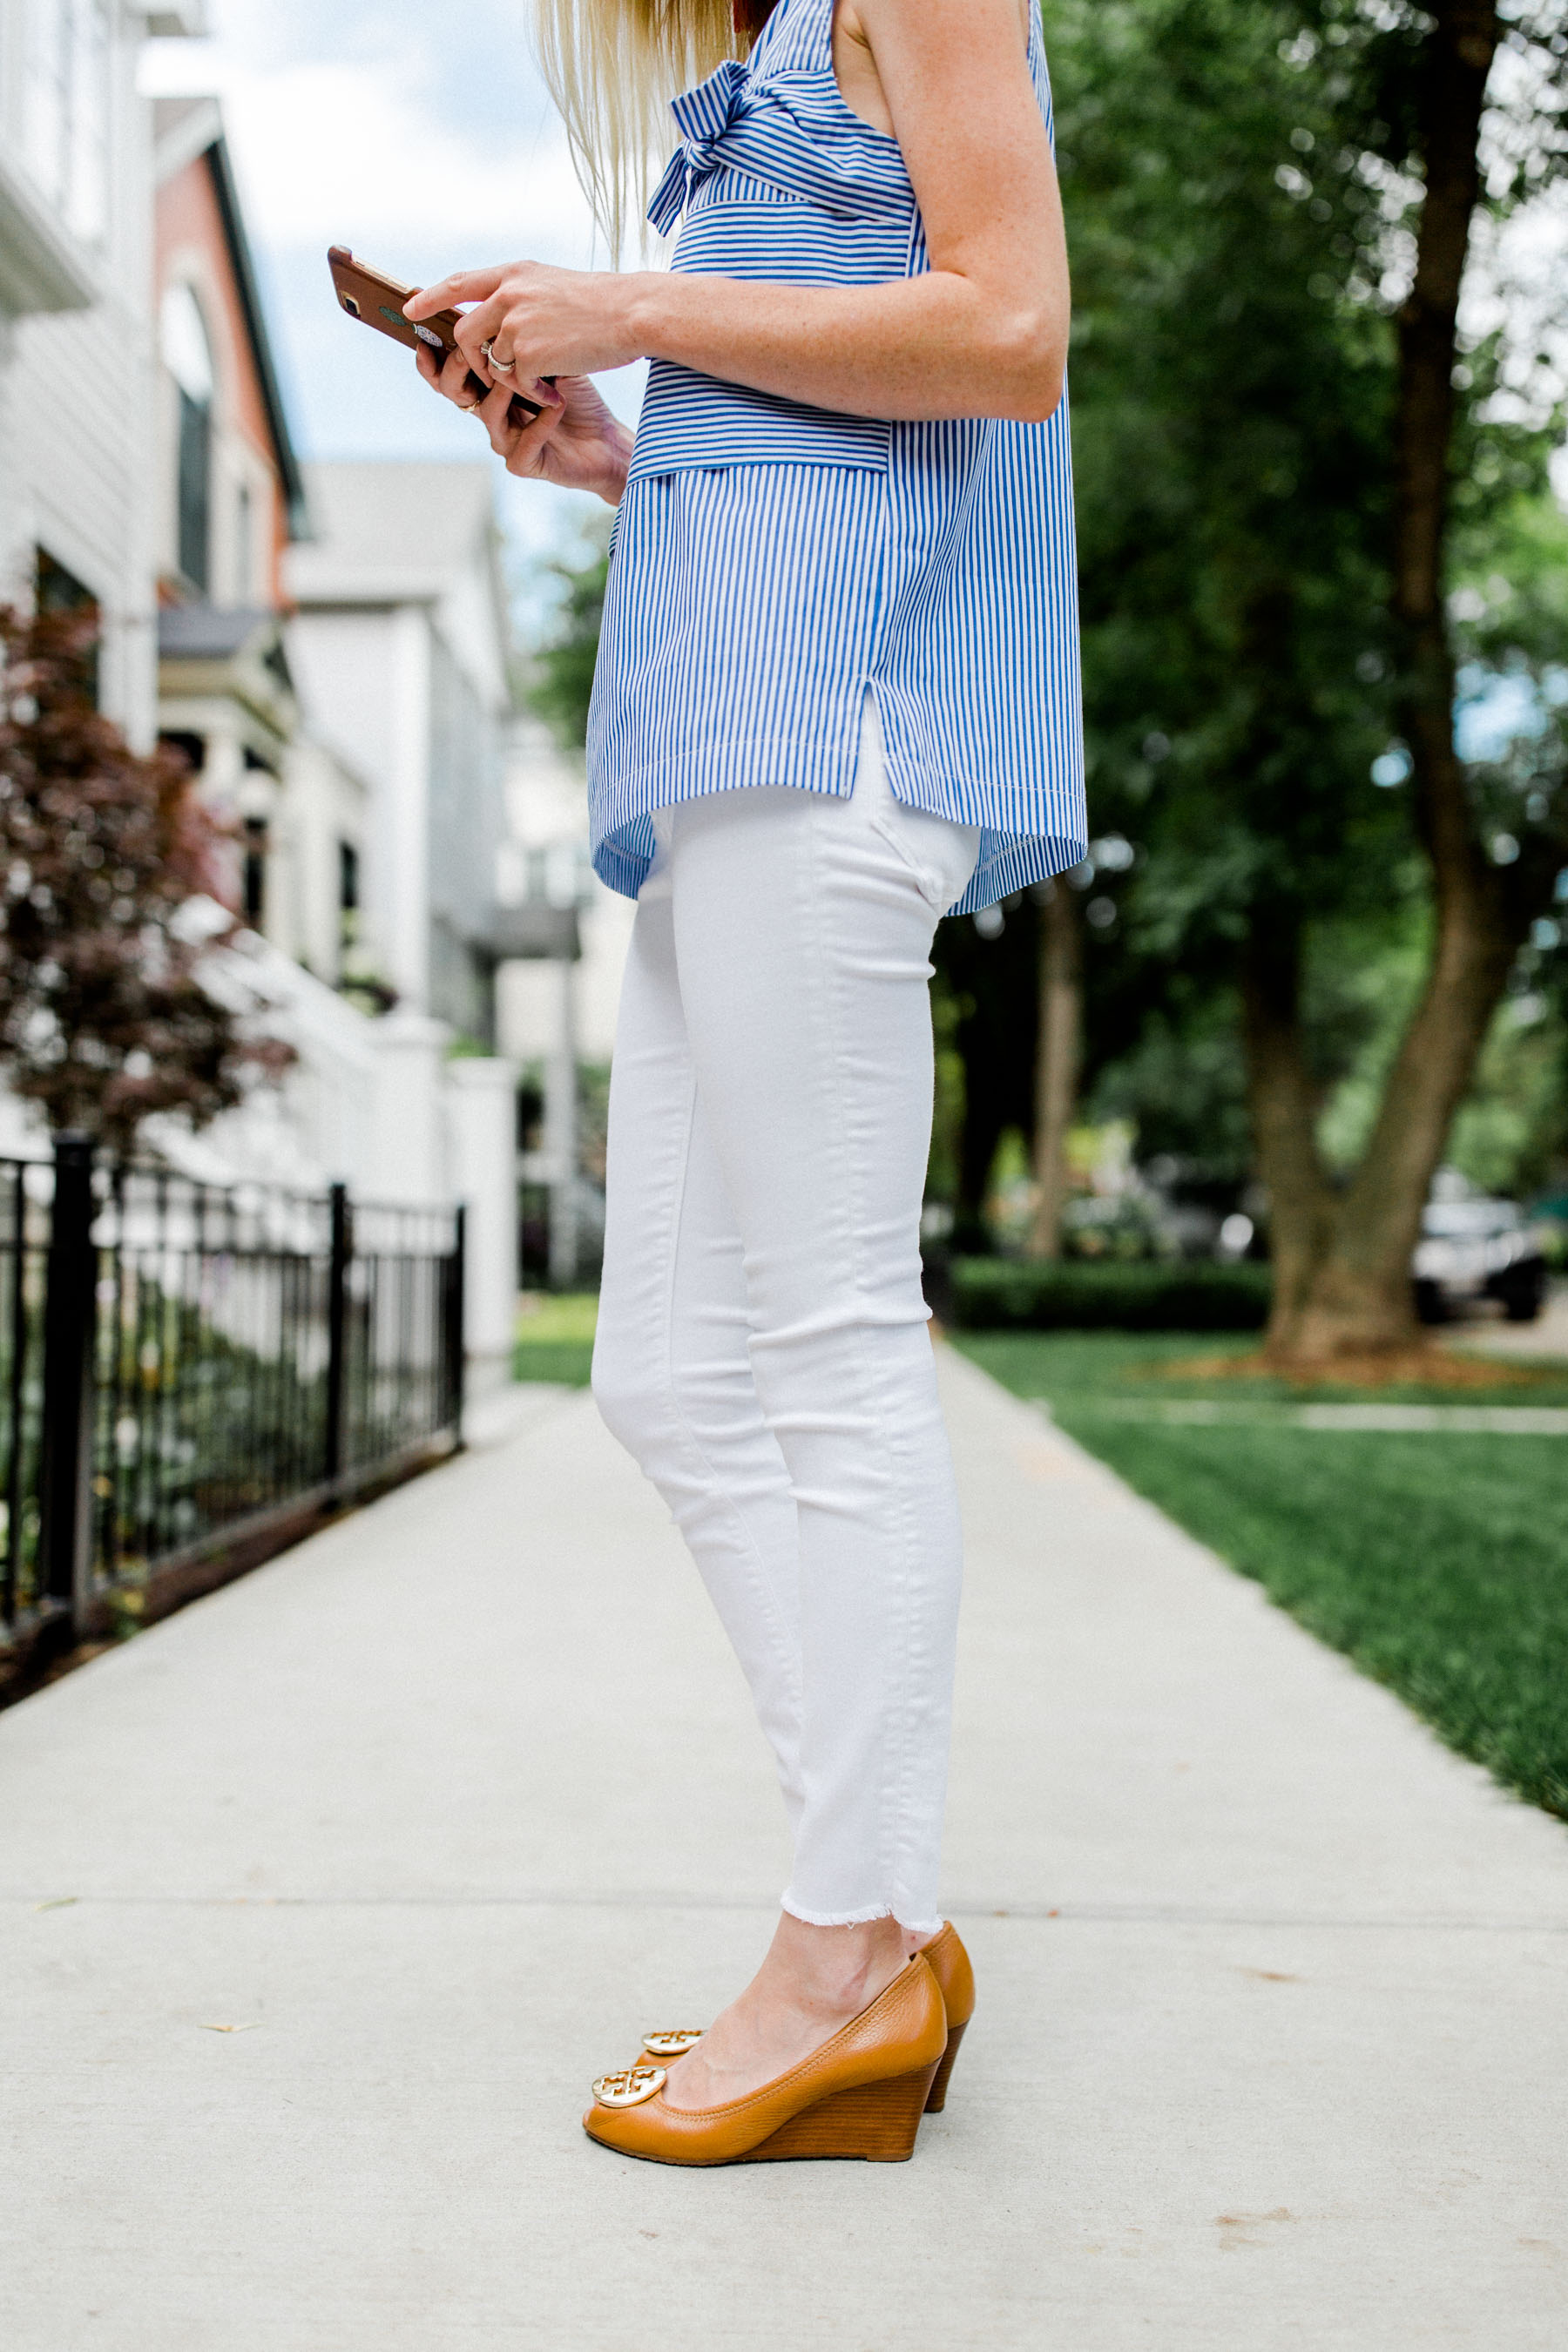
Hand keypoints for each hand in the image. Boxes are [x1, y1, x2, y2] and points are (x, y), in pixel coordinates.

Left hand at [406, 260, 643, 389]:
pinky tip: (556, 391)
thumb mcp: (554, 286)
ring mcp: (515, 323)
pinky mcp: (527, 353)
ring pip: (493, 363)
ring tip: (544, 383)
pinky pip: (516, 383)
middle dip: (475, 360)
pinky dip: (534, 393)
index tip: (411, 309)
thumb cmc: (604, 304)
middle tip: (494, 375)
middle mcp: (508, 294)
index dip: (433, 298)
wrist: (632, 313)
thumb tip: (495, 318)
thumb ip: (520, 296)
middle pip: (468, 333)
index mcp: (514, 274)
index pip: (460, 284)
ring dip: (515, 380)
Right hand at [413, 340, 633, 504]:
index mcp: (488, 386)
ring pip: (486, 413)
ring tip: (528, 374)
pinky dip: (540, 423)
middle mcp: (490, 412)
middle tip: (474, 348)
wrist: (607, 438)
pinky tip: (557, 406)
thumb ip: (520, 335)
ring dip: (505, 388)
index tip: (425, 330)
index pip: (448, 369)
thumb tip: (497, 297)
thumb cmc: (578, 394)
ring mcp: (504, 440)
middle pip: (453, 390)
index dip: (432, 354)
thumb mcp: (550, 354)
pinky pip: (522, 443)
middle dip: (459, 365)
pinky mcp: (523, 464)